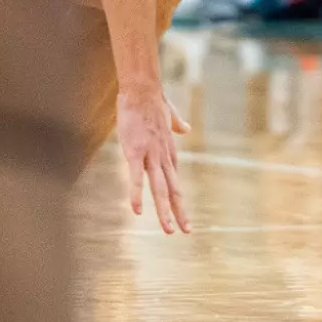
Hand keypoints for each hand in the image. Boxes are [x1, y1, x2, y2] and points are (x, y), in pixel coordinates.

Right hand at [116, 83, 189, 234]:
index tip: (184, 218)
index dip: (179, 202)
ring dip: (164, 211)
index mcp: (169, 153)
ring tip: (169, 230)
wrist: (143, 89)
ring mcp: (150, 155)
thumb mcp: (169, 116)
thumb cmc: (153, 103)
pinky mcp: (134, 151)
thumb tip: (187, 127)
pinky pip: (136, 177)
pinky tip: (137, 211)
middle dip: (179, 212)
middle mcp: (163, 157)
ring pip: (159, 189)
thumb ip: (178, 123)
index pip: (175, 183)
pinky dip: (136, 194)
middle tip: (186, 232)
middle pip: (173, 190)